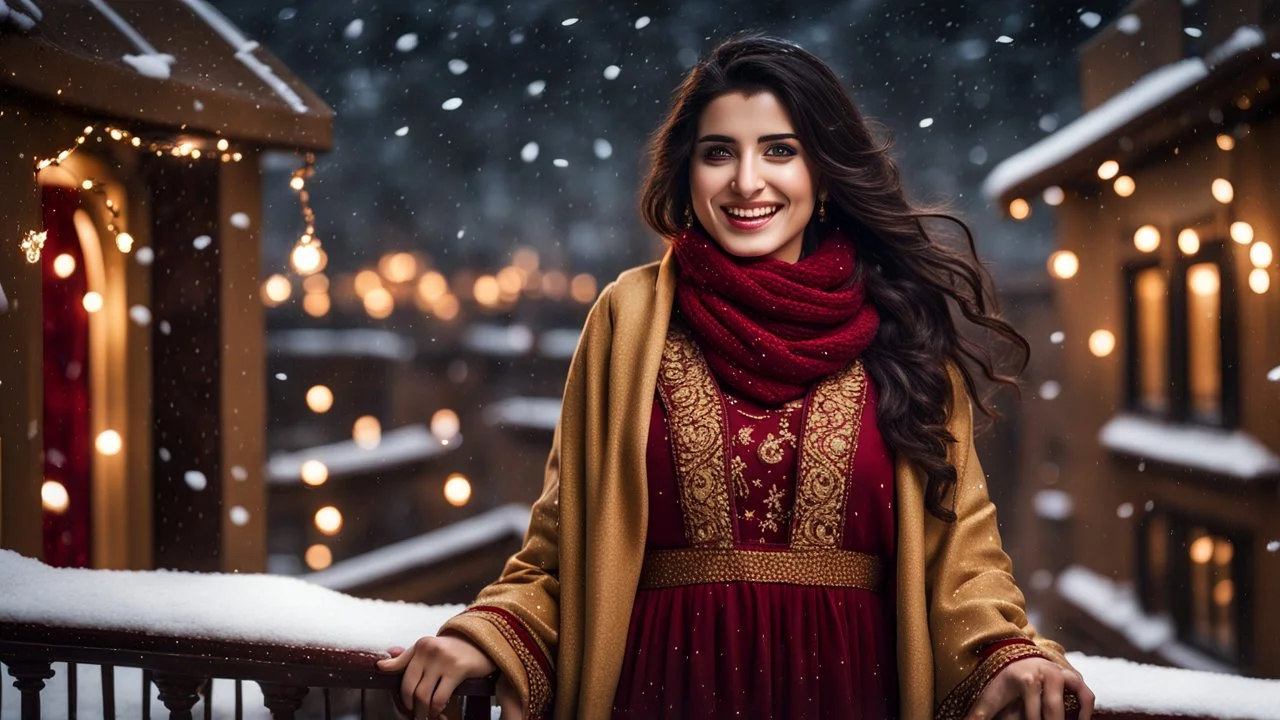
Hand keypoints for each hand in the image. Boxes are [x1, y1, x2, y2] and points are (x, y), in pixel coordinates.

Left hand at [376, 635, 520, 718]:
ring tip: (426, 715)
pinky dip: (436, 708)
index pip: (400, 673)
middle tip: (415, 715)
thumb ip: (406, 658)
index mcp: (420, 646)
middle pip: (410, 688)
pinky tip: (438, 711)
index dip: (401, 695)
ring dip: (423, 711)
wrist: (483, 643)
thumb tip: (380, 666)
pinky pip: (440, 697)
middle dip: (411, 707)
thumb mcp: (429, 650)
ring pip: (423, 695)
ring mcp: (443, 659)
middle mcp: (429, 650)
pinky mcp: (458, 669)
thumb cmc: (453, 650)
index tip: (404, 706)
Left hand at [962, 657, 1094, 719]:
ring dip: (1073, 719)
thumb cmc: (1001, 683)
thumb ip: (979, 716)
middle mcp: (1046, 673)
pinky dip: (1087, 710)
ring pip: (1074, 699)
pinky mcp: (1073, 676)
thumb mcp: (990, 698)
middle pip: (1053, 710)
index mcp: (1025, 680)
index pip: (1033, 715)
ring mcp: (1062, 674)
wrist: (1014, 657)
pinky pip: (1086, 694)